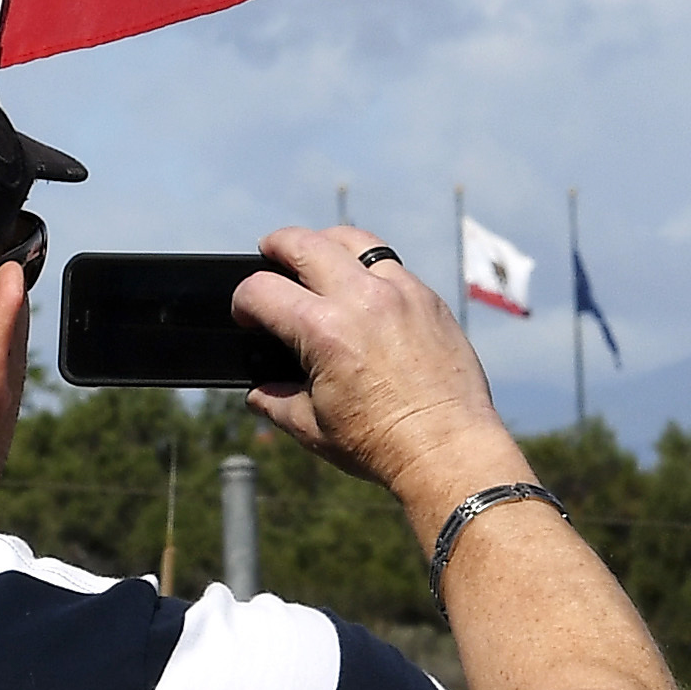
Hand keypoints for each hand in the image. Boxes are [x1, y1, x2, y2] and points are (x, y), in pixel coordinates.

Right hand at [232, 226, 531, 513]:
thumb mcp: (312, 428)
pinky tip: (362, 287)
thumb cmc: (380, 444)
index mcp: (323, 331)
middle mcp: (362, 299)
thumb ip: (275, 401)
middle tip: (268, 252)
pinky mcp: (429, 300)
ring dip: (326, 243)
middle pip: (304, 242)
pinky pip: (392, 265)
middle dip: (276, 245)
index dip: (242, 302)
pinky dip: (368, 267)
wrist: (448, 448)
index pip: (262, 290)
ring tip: (315, 257)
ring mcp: (401, 293)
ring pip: (355, 241)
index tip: (245, 315)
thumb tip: (259, 390)